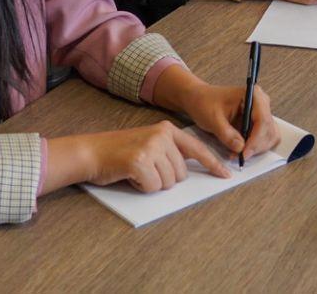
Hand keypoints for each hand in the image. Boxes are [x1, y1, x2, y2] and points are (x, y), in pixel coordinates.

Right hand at [81, 120, 228, 191]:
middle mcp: (162, 135)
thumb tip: (188, 172)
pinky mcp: (140, 161)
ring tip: (137, 171)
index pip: (197, 148)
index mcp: (167, 129)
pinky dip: (142, 187)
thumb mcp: (149, 144)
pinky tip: (131, 176)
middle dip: (165, 179)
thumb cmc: (119, 153)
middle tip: (145, 170)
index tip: (226, 175)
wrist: (90, 152)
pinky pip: (153, 187)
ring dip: (152, 183)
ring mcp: (152, 147)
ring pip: (168, 182)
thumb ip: (169, 152)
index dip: (213, 164)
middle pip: (181, 173)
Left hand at [179, 83, 278, 161]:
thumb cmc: (205, 103)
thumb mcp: (213, 119)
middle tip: (241, 156)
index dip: (255, 139)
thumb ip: (227, 134)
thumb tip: (240, 147)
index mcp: (253, 95)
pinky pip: (264, 138)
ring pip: (269, 135)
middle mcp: (260, 102)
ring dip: (257, 148)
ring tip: (239, 153)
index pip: (262, 120)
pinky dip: (255, 147)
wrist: (199, 99)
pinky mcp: (257, 122)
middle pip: (269, 129)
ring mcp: (260, 112)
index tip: (244, 153)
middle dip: (256, 145)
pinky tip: (242, 150)